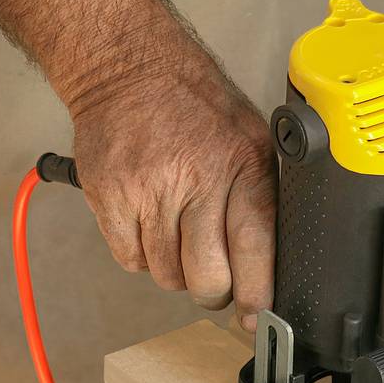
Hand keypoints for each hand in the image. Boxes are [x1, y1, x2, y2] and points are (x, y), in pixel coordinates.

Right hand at [68, 49, 275, 329]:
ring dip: (174, 269)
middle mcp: (196, 179)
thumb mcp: (249, 138)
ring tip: (177, 235)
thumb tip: (273, 267)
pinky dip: (140, 254)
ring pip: (165, 275)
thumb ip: (261, 196)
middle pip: (206, 277)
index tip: (258, 316)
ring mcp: (149, 190)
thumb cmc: (193, 104)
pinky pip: (129, 259)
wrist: (127, 66)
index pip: (255, 249)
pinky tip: (149, 224)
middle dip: (212, 291)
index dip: (258, 294)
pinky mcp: (110, 196)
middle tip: (213, 281)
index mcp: (241, 165)